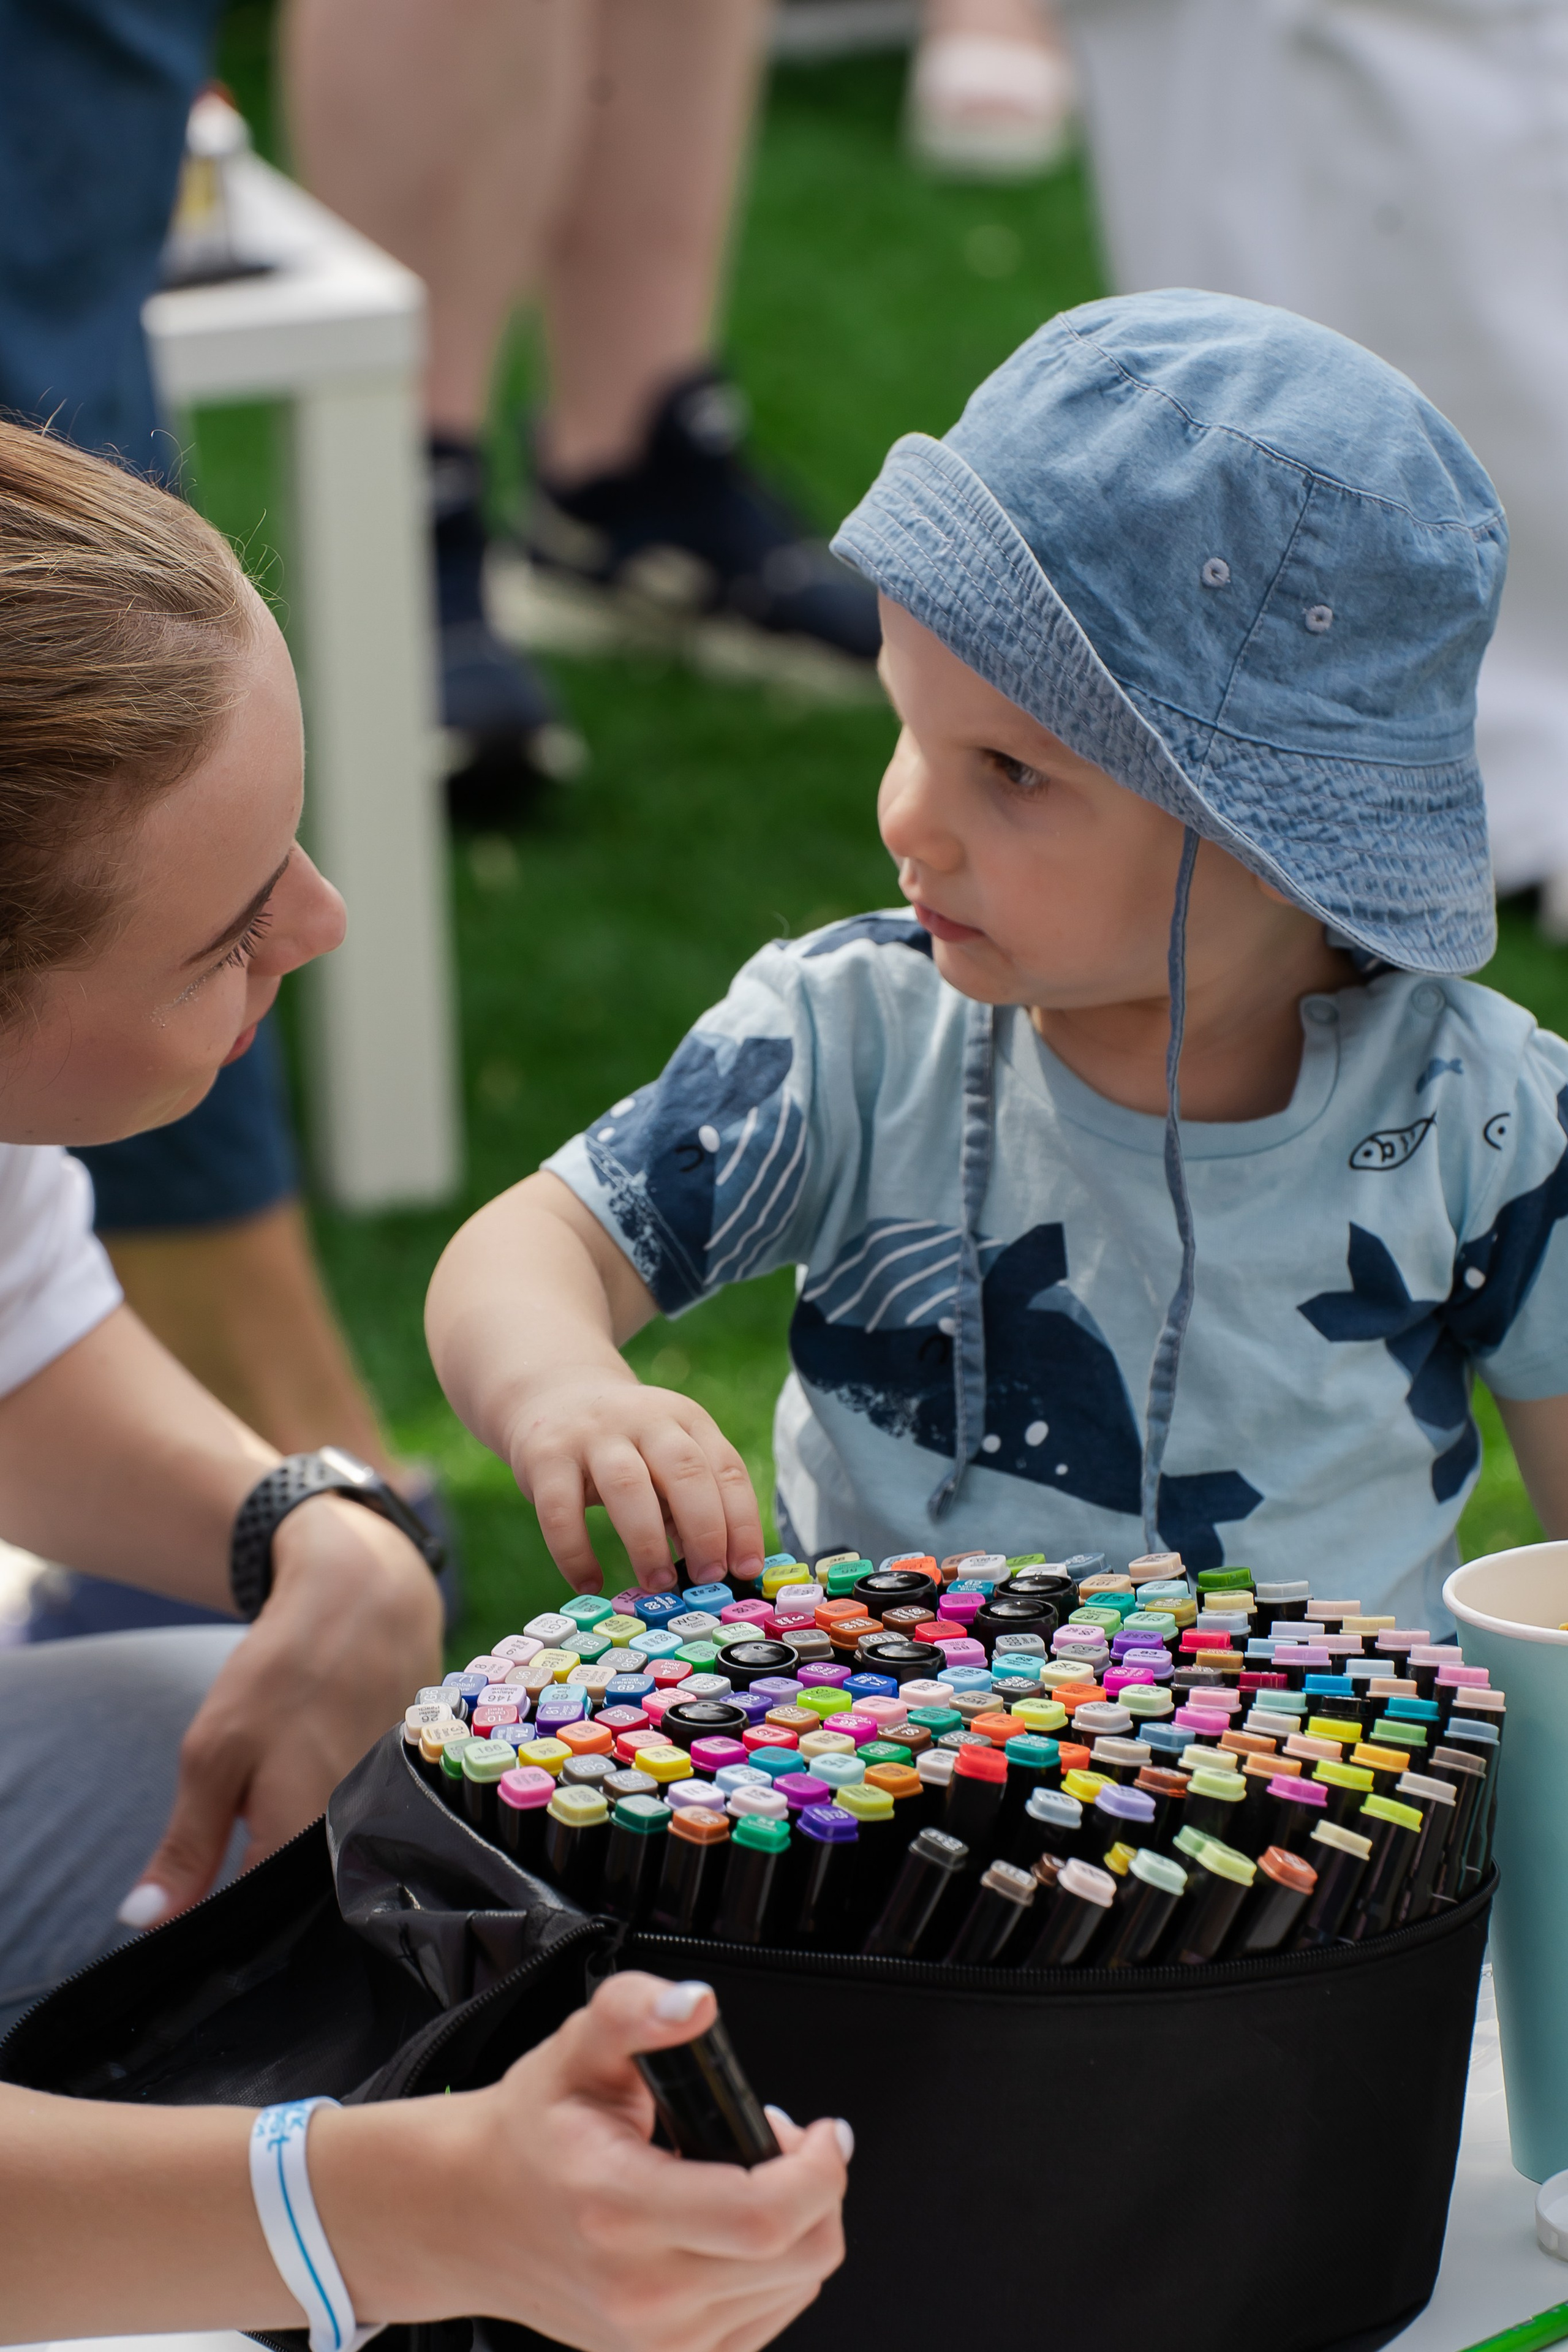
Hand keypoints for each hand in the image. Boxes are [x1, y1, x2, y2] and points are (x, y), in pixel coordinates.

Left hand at [119, 1495, 441, 1925]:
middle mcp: (362, 1843)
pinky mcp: (413, 1795)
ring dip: (304, 1856)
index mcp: (305, 1842)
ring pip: (336, 1868)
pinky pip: (367, 1834)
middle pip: (305, 1906)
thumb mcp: (214, 1752)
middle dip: (266, 1894)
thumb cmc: (284, 1672)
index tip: (201, 1904)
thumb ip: (186, 1846)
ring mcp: (394, 1819)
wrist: (367, 1600)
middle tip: (246, 1831)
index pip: (259, 1929)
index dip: (223, 1928)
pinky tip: (324, 1781)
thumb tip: (141, 1925)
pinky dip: (338, 1822)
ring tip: (287, 1797)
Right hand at [318, 1974, 849, 2349]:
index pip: (762, 2216)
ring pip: (794, 2288)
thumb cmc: (530, 2132)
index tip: (825, 2131)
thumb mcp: (578, 2047)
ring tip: (749, 2175)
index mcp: (621, 2209)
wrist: (472, 2215)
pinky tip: (734, 2224)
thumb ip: (635, 2010)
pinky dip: (776, 2268)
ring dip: (799, 2225)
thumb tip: (693, 2006)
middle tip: (784, 2141)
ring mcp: (656, 2341)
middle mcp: (641, 2292)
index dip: (819, 2170)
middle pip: (798, 2257)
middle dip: (819, 2188)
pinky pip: (770, 2318)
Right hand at [506, 1367, 765, 1592]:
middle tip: (708, 1577)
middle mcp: (644, 1419)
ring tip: (657, 1584)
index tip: (746, 1568)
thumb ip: (690, 1501)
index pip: (726, 1468)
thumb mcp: (665, 1456)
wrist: (553, 1395)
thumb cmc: (625, 1446)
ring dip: (648, 1542)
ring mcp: (592, 1434)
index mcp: (685, 1419)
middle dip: (704, 1529)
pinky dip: (575, 1553)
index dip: (741, 1521)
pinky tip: (589, 1583)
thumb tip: (715, 1568)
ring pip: (627, 1485)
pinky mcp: (546, 1455)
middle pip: (685, 1470)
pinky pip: (560, 1510)